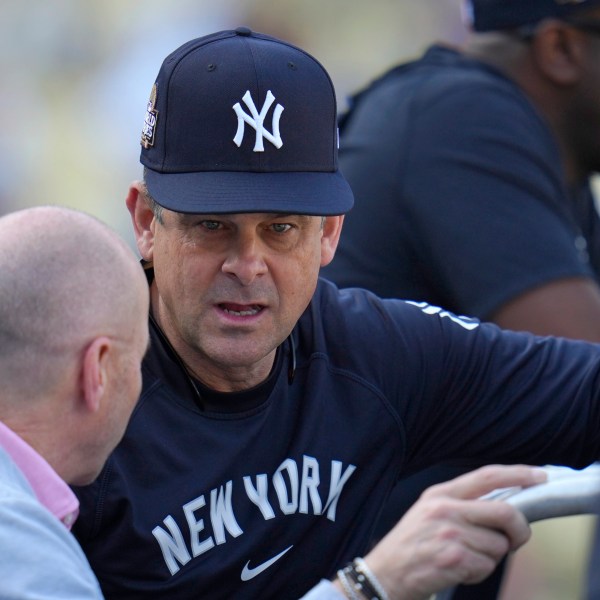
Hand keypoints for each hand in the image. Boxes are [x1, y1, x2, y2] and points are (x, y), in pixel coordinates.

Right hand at [359, 464, 546, 599]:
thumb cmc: (411, 545)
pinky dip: (478, 573)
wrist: (384, 573)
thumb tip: (505, 506)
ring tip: (464, 557)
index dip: (517, 474)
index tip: (538, 476)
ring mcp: (449, 533)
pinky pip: (487, 566)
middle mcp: (445, 508)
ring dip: (489, 557)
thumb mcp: (430, 512)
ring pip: (498, 545)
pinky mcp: (453, 558)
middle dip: (519, 529)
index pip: (487, 476)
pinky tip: (457, 570)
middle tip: (515, 539)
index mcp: (441, 493)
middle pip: (504, 511)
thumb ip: (463, 504)